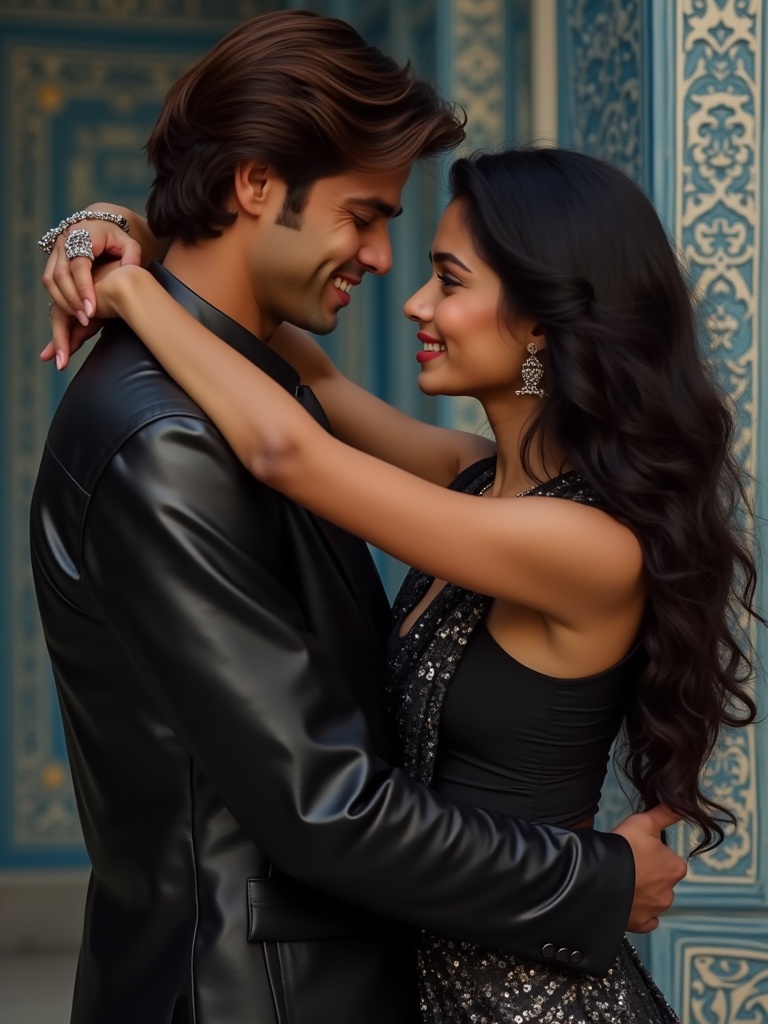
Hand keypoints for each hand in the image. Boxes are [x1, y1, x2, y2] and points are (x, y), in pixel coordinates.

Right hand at [41, 218, 141, 369]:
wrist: (97, 226)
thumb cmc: (115, 238)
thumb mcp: (129, 243)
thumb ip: (133, 254)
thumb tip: (130, 268)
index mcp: (84, 235)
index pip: (79, 265)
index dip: (83, 288)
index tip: (92, 310)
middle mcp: (64, 241)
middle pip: (60, 274)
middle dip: (72, 300)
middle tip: (86, 320)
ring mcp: (55, 251)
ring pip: (50, 279)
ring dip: (63, 302)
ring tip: (80, 319)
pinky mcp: (51, 260)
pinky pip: (49, 282)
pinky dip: (59, 298)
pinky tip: (73, 312)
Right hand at [612, 804, 686, 932]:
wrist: (601, 876)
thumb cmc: (624, 847)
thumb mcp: (643, 822)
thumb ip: (665, 814)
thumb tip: (682, 806)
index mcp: (675, 868)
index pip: (670, 860)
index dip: (653, 853)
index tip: (637, 849)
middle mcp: (670, 892)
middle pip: (661, 881)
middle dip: (649, 875)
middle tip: (628, 864)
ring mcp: (655, 911)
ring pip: (653, 900)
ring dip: (642, 893)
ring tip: (622, 881)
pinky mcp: (640, 924)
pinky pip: (645, 920)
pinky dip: (640, 913)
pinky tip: (628, 902)